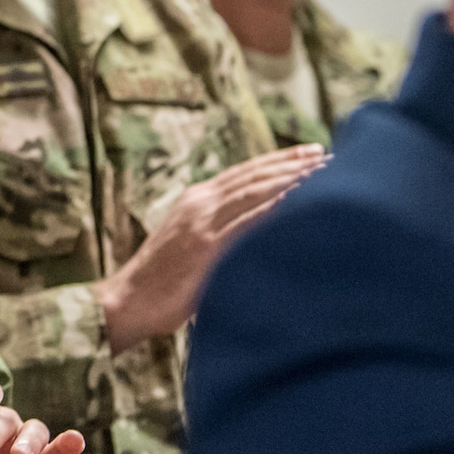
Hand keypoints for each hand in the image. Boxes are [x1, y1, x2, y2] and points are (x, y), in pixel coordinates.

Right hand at [95, 145, 324, 352]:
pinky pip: (246, 223)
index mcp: (194, 200)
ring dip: (289, 179)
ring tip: (322, 172)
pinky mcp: (205, 247)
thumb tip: (254, 231)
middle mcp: (198, 204)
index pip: (244, 173)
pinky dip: (272, 209)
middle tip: (326, 155)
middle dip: (291, 163)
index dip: (278, 160)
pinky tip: (297, 203)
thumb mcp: (189, 243)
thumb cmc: (160, 280)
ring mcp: (201, 224)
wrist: (127, 301)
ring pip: (252, 192)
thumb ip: (217, 231)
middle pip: (252, 176)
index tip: (311, 153)